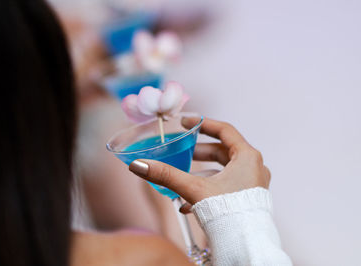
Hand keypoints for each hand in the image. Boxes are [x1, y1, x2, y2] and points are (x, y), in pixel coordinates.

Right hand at [129, 118, 270, 212]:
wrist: (244, 244)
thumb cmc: (228, 213)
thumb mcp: (194, 188)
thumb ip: (166, 175)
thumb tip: (139, 165)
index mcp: (247, 157)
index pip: (224, 130)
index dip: (203, 124)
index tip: (186, 123)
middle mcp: (254, 167)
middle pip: (223, 151)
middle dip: (200, 153)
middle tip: (184, 151)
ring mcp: (253, 183)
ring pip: (223, 170)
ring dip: (201, 174)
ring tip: (182, 179)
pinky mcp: (248, 198)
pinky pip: (226, 186)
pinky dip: (208, 189)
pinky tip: (187, 203)